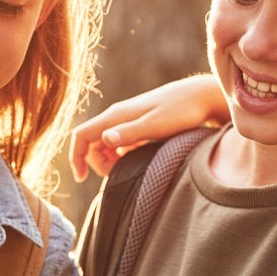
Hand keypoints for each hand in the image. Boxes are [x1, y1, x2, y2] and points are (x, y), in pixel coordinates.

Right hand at [69, 75, 227, 180]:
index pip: (82, 135)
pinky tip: (138, 160)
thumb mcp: (155, 125)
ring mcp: (127, 121)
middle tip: (118, 176)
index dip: (76, 157)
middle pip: (91, 143)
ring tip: (129, 169)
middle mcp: (117, 116)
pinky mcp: (138, 125)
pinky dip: (121, 156)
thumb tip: (104, 139)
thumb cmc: (181, 111)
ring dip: (109, 160)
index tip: (81, 179)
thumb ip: (129, 133)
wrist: (201, 96)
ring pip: (105, 144)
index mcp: (116, 115)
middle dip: (96, 163)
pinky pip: (120, 143)